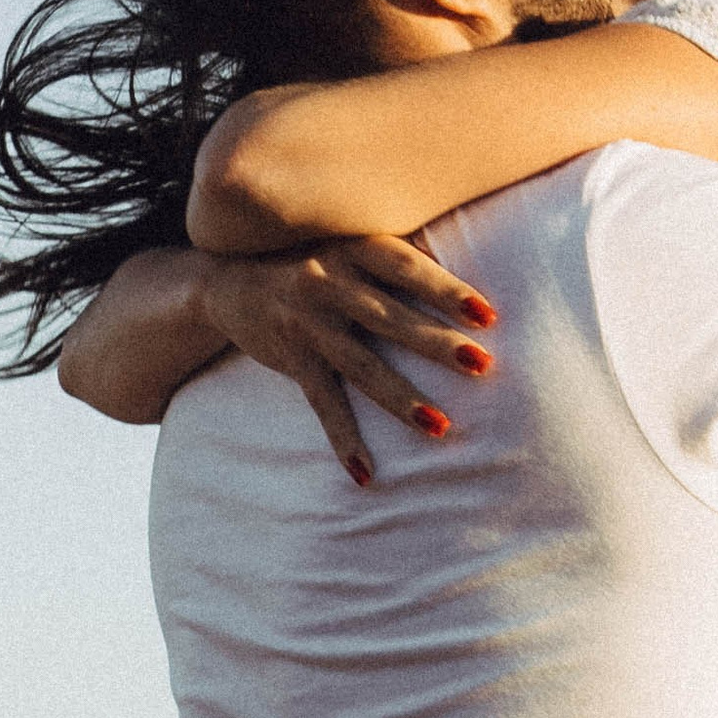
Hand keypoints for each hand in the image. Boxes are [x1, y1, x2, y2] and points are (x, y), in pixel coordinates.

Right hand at [202, 237, 499, 481]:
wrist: (230, 277)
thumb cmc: (315, 258)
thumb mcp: (350, 243)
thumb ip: (397, 255)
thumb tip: (461, 264)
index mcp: (352, 249)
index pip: (405, 267)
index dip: (445, 289)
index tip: (487, 313)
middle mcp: (327, 283)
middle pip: (390, 318)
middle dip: (436, 343)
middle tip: (482, 365)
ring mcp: (307, 324)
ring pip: (361, 366)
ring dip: (401, 398)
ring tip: (440, 426)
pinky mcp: (291, 359)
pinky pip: (322, 404)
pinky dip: (343, 439)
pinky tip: (365, 474)